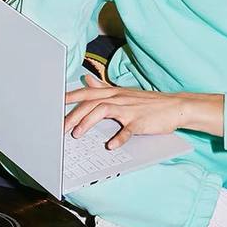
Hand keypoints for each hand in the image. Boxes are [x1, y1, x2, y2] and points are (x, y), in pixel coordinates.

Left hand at [64, 75, 223, 147]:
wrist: (175, 107)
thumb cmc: (149, 103)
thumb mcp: (125, 93)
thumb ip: (105, 88)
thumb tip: (87, 80)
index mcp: (114, 93)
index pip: (87, 93)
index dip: (69, 96)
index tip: (52, 102)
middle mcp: (119, 98)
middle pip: (91, 102)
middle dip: (72, 114)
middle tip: (58, 127)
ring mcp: (130, 109)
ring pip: (103, 111)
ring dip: (88, 122)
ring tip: (77, 134)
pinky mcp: (140, 122)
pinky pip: (127, 130)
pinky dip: (118, 138)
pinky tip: (110, 145)